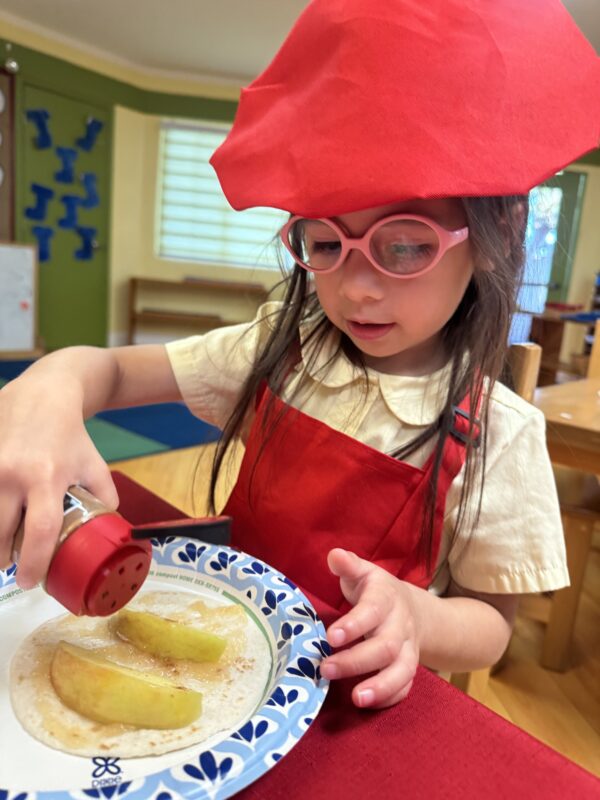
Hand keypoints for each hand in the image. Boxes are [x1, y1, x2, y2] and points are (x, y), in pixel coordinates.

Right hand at [0, 376, 117, 588]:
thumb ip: (104, 496)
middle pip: (0, 533)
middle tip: (10, 564)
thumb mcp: (94, 464)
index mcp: (48, 477)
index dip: (34, 562)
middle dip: (3, 557)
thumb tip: (110, 528)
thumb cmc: (70, 434)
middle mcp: (14, 473)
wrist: (43, 392)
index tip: (30, 581)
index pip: (40, 531)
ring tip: (2, 546)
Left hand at [320, 548, 419, 708]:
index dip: (354, 625)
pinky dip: (390, 697)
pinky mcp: (409, 668)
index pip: (372, 611)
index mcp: (386, 598)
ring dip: (381, 686)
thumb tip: (334, 555)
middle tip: (325, 669)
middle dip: (356, 661)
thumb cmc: (376, 591)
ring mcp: (408, 649)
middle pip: (386, 646)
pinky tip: (367, 703)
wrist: (413, 609)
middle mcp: (401, 625)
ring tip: (356, 698)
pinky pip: (406, 686)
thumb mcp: (363, 573)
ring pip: (402, 670)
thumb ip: (348, 565)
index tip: (331, 637)